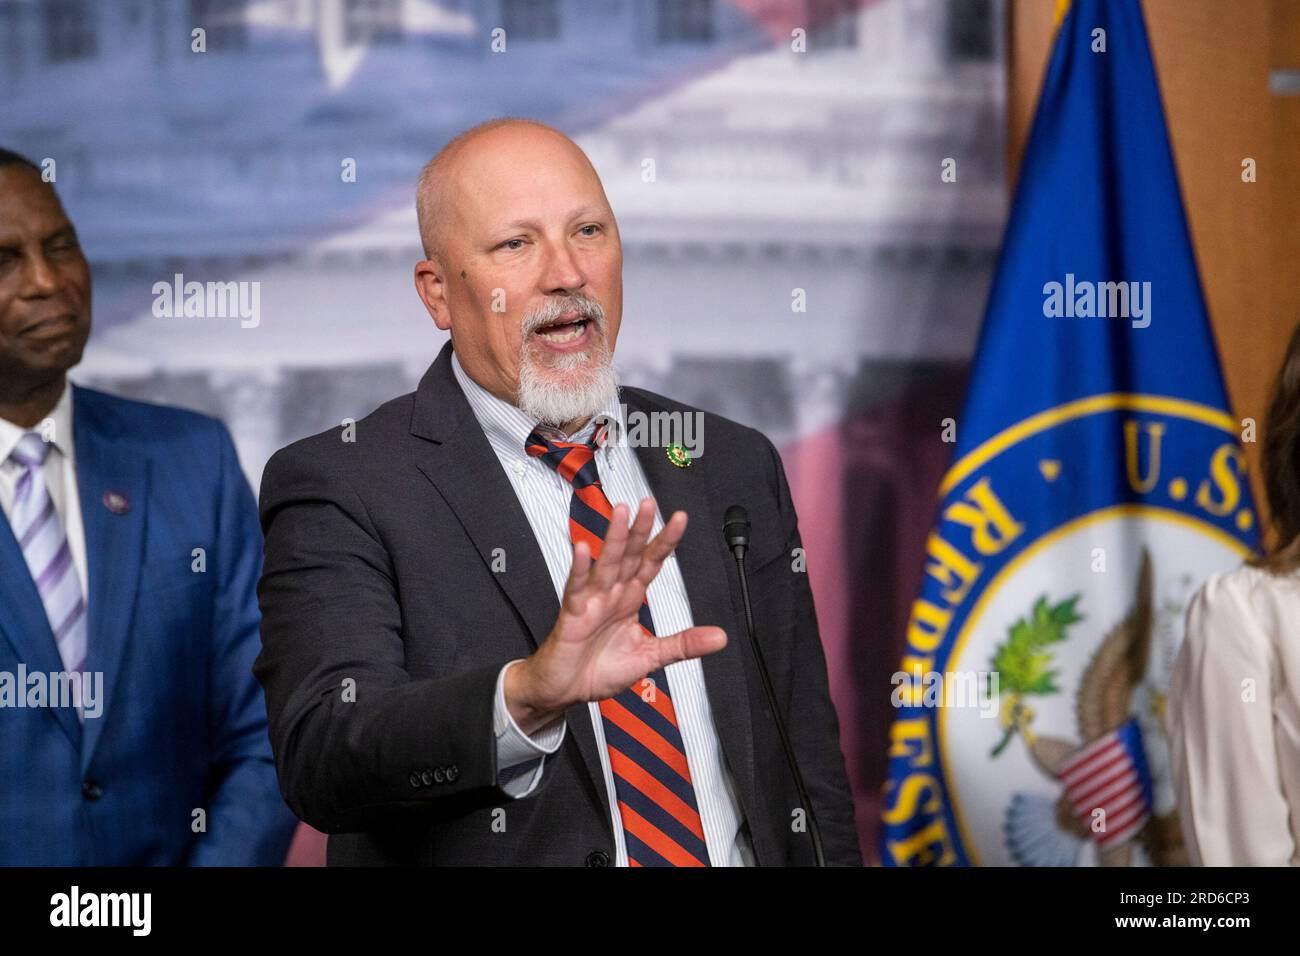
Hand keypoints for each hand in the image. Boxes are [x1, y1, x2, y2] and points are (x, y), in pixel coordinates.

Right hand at [505, 498, 726, 733]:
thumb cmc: (601, 668)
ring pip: (606, 563)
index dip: (665, 542)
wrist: (567, 689)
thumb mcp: (650, 656)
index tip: (680, 518)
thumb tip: (720, 637)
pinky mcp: (573, 614)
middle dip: (640, 529)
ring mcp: (592, 600)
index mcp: (631, 597)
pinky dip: (579, 569)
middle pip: (629, 554)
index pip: (651, 562)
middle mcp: (613, 593)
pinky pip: (576, 588)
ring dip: (613, 538)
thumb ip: (683, 644)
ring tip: (620, 513)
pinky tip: (582, 550)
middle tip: (649, 503)